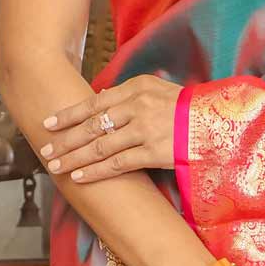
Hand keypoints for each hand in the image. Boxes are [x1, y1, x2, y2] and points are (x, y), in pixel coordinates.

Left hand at [39, 73, 176, 181]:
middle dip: (65, 140)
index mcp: (137, 88)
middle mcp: (137, 107)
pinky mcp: (154, 152)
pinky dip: (95, 171)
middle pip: (92, 126)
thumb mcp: (157, 90)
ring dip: (74, 158)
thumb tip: (99, 100)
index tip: (48, 124)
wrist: (219, 122)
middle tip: (45, 151)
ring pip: (99, 146)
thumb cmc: (188, 107)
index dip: (68, 115)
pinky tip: (79, 177)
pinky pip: (117, 164)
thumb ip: (127, 95)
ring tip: (56, 167)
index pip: (94, 103)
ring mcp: (145, 130)